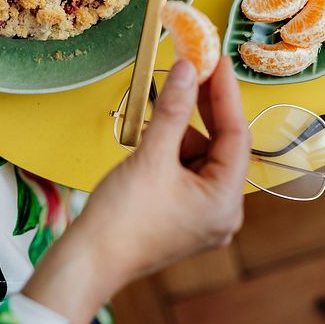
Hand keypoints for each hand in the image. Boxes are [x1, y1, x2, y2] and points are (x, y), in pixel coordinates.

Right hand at [24, 57, 249, 323]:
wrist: (87, 261)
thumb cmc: (122, 218)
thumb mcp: (151, 156)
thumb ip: (174, 109)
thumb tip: (188, 69)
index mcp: (225, 203)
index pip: (237, 136)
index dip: (227, 94)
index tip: (219, 61)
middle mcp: (223, 213)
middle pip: (222, 147)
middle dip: (204, 110)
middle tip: (194, 70)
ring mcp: (203, 217)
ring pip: (202, 157)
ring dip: (183, 130)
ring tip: (159, 114)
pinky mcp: (183, 216)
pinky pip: (187, 171)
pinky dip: (173, 149)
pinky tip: (154, 137)